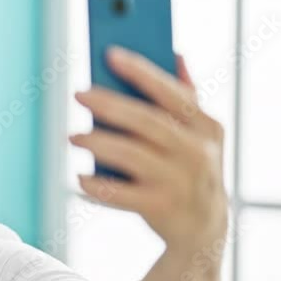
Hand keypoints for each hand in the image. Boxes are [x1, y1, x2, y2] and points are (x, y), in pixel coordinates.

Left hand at [70, 47, 227, 251]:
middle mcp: (197, 153)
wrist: (205, 227)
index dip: (141, 71)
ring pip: (131, 156)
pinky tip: (80, 178)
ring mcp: (179, 182)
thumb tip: (175, 53)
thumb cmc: (194, 168)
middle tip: (79, 94)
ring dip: (98, 143)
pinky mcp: (160, 208)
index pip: (171, 92)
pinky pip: (121, 194)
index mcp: (206, 126)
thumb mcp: (203, 134)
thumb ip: (187, 96)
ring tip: (74, 136)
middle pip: (146, 122)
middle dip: (110, 105)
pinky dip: (98, 186)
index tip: (110, 54)